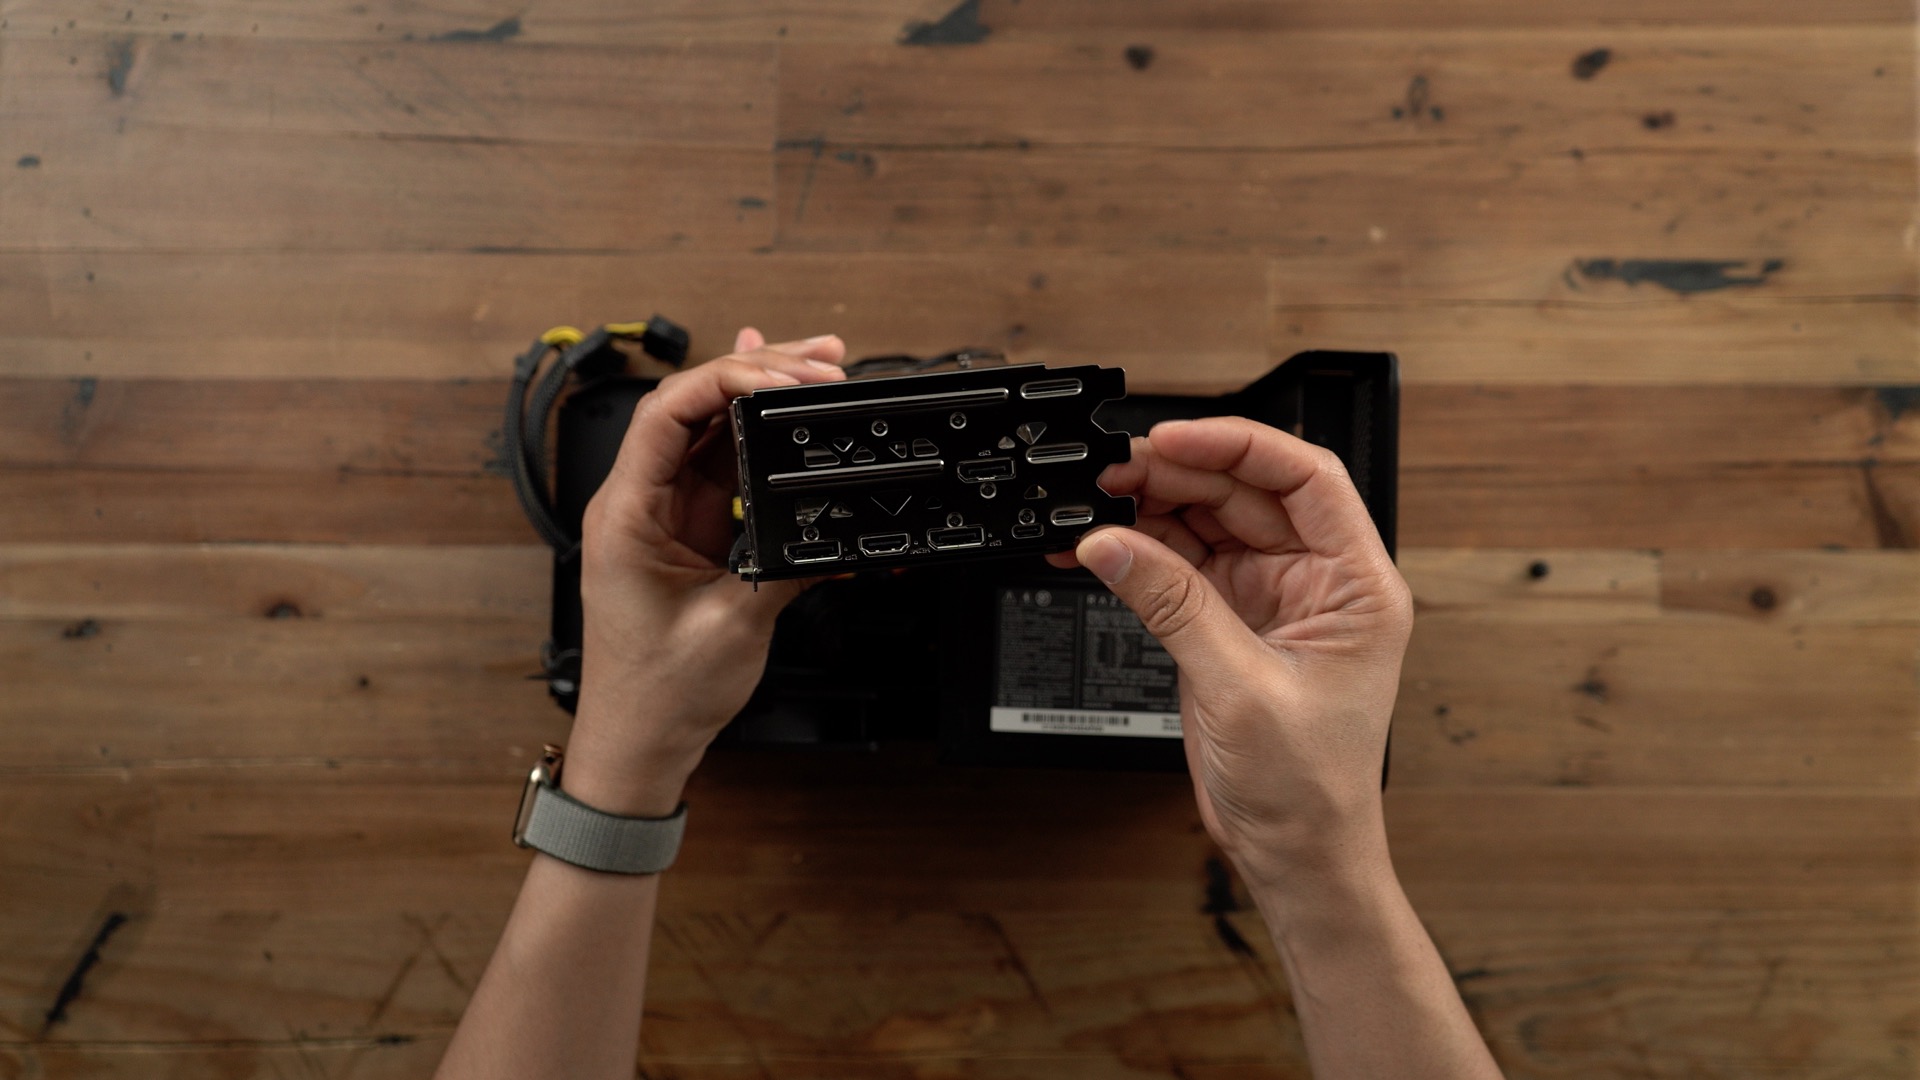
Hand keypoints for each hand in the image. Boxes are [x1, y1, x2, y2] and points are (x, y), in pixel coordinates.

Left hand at [564, 328, 846, 813]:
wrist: (638, 744)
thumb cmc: (657, 696)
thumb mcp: (734, 626)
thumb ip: (783, 567)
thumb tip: (829, 531)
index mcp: (626, 516)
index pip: (667, 415)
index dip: (726, 381)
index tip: (783, 378)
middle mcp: (637, 503)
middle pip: (692, 407)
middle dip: (758, 375)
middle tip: (821, 362)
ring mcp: (662, 513)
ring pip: (710, 430)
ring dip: (763, 396)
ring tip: (818, 367)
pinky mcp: (687, 530)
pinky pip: (720, 464)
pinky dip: (756, 434)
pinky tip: (781, 402)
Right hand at [1047, 418, 1412, 882]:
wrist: (1295, 854)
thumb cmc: (1312, 788)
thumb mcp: (1241, 687)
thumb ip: (1174, 605)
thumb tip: (1114, 542)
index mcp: (1357, 585)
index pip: (1305, 477)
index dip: (1238, 445)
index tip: (1174, 440)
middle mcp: (1316, 583)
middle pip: (1245, 494)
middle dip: (1178, 476)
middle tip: (1114, 474)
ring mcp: (1268, 602)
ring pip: (1206, 526)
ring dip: (1150, 511)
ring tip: (1095, 505)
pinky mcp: (1226, 627)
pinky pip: (1177, 571)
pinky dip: (1136, 556)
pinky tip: (1097, 548)